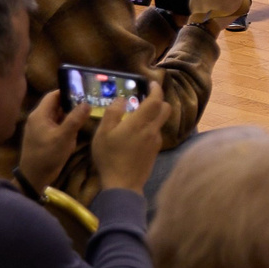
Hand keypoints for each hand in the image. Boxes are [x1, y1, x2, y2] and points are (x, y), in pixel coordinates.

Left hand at [19, 90, 85, 192]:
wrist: (34, 176)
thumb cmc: (47, 156)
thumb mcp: (64, 137)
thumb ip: (75, 119)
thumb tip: (86, 103)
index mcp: (40, 115)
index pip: (53, 95)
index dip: (67, 91)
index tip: (83, 91)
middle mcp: (38, 119)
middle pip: (56, 105)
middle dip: (71, 104)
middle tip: (89, 102)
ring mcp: (40, 128)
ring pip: (57, 116)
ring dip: (70, 116)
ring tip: (86, 114)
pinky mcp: (43, 137)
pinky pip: (56, 126)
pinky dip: (66, 126)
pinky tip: (77, 130)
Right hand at [92, 78, 171, 193]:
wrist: (123, 184)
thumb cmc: (110, 157)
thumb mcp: (103, 133)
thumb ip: (113, 113)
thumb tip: (122, 99)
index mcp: (140, 123)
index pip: (155, 100)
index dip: (156, 89)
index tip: (151, 83)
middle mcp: (153, 130)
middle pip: (165, 109)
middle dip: (159, 100)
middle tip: (146, 97)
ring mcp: (156, 141)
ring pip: (161, 121)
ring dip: (154, 114)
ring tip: (137, 116)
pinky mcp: (155, 151)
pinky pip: (156, 133)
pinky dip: (150, 127)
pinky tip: (137, 133)